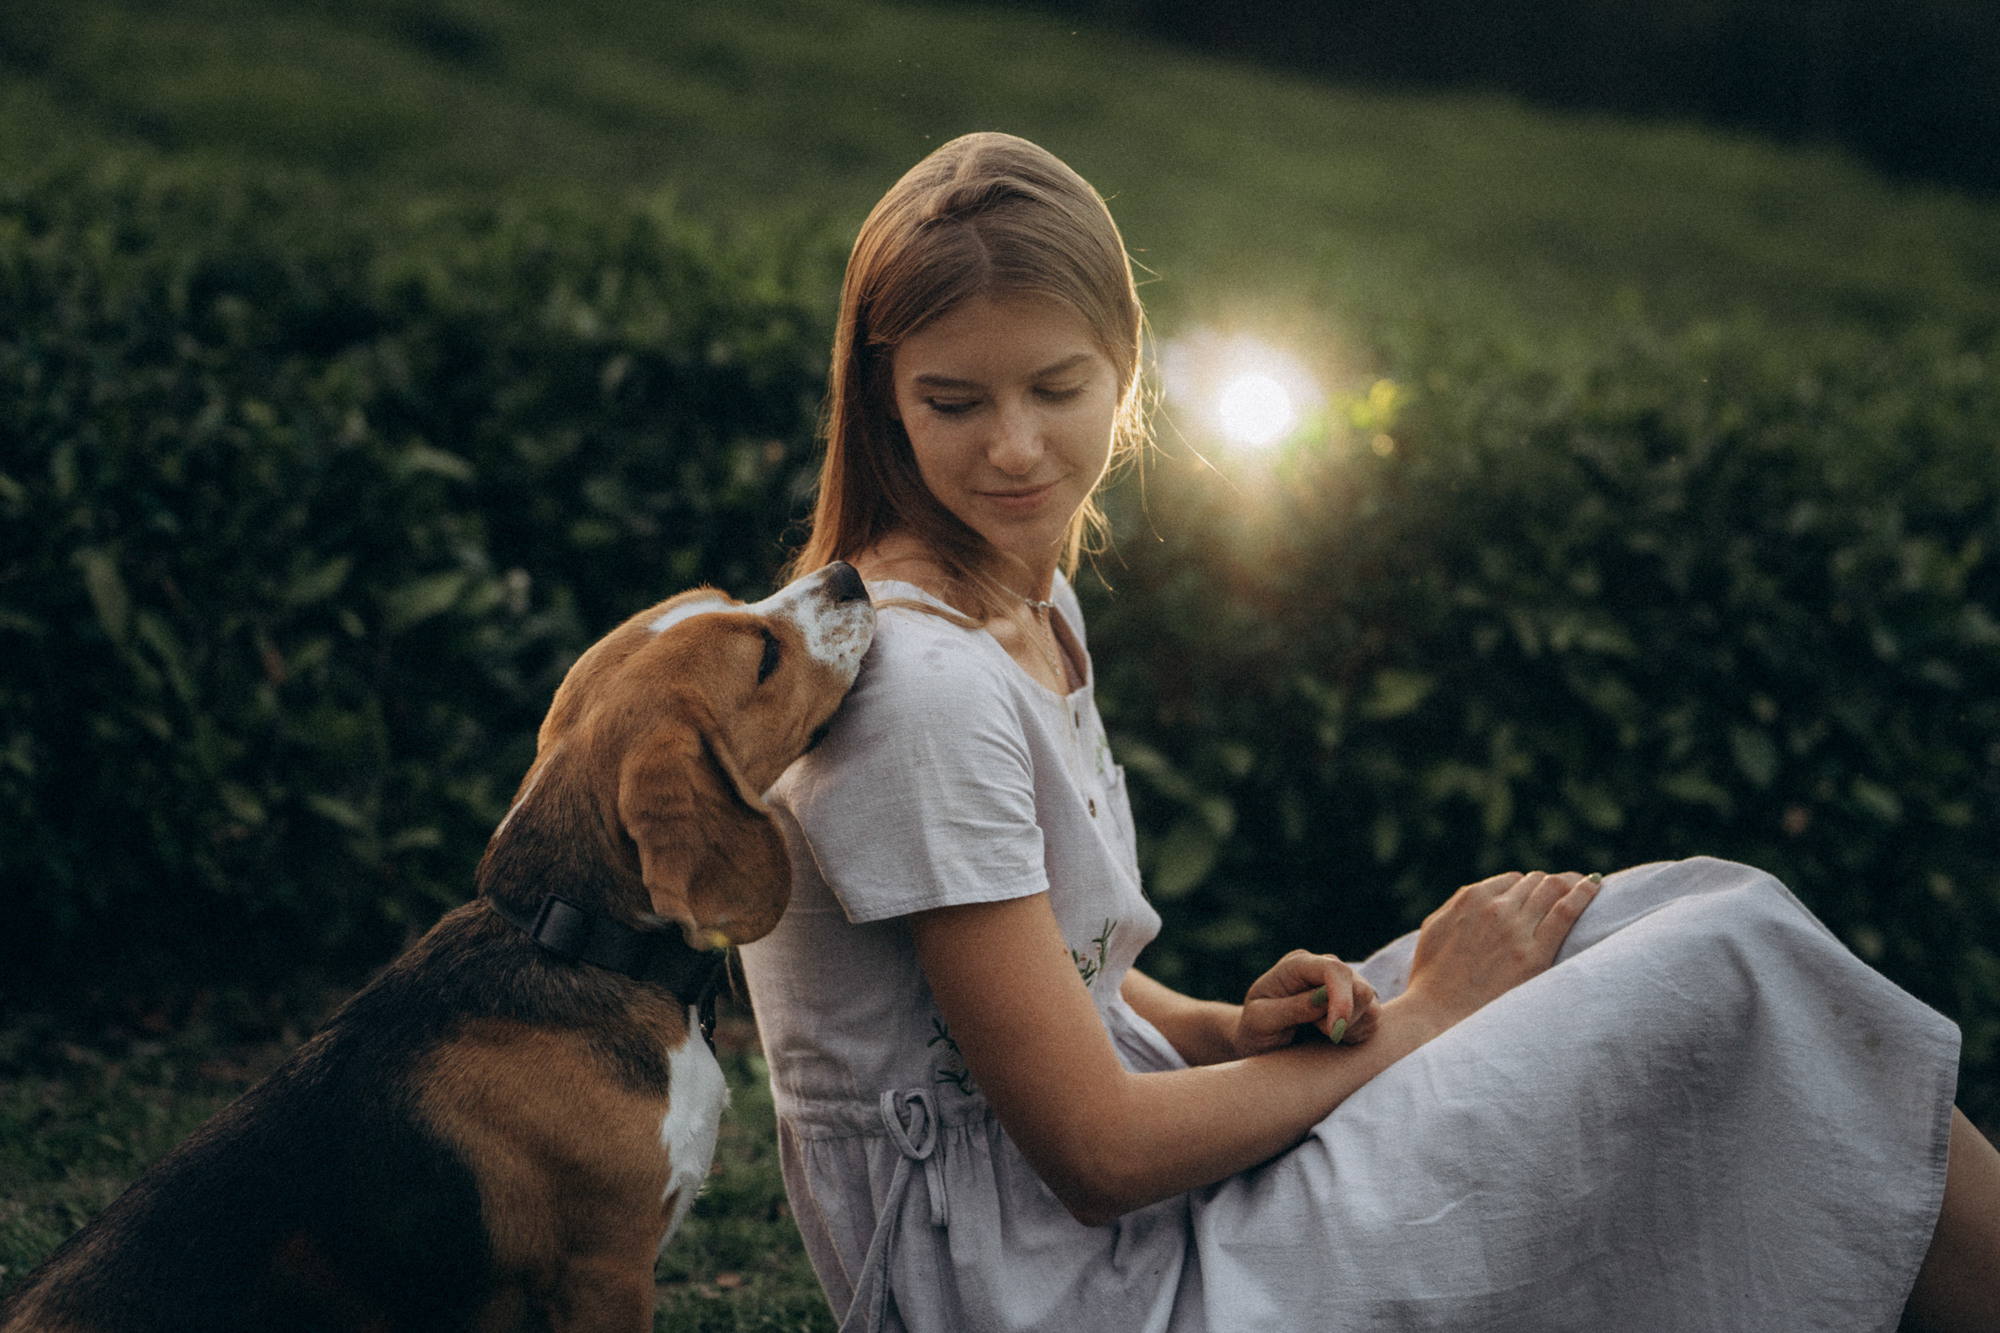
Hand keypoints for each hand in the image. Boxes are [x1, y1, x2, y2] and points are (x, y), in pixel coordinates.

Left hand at [1231, 950, 1379, 1056]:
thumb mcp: (1260, 1021)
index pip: (1334, 969)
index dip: (1341, 998)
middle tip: (1318, 1032)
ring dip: (1349, 1027)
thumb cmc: (1254, 1030)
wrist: (1258, 1040)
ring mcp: (1342, 984)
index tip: (1333, 1030)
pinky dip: (1356, 1034)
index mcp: (1297, 965)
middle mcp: (1324, 968)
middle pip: (1359, 986)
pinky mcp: (1356, 1004)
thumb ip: (1289, 1009)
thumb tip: (1323, 1000)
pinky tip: (1331, 1038)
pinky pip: (1374, 1019)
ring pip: (1371, 1004)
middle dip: (1344, 1018)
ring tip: (1319, 1033)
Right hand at [1403, 870, 1601, 1029]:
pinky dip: (1584, 894)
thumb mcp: (1435, 929)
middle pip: (1536, 881)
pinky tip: (1595, 886)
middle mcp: (1494, 908)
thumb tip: (1479, 898)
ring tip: (1586, 888)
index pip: (1513, 880)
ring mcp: (1515, 930)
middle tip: (1569, 893)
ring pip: (1553, 888)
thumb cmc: (1431, 979)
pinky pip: (1566, 912)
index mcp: (1470, 899)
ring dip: (1570, 885)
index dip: (1528, 889)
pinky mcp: (1534, 955)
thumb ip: (1457, 907)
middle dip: (1552, 886)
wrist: (1435, 1016)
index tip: (1539, 900)